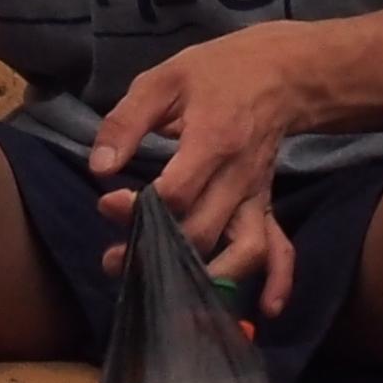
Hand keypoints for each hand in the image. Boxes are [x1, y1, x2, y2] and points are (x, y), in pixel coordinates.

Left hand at [82, 27, 325, 318]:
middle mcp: (239, 177)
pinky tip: (264, 309)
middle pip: (203, 232)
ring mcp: (257, 196)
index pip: (177, 193)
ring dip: (208, 278)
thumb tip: (99, 166)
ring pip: (243, 250)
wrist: (283, 72)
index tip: (107, 202)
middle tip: (114, 257)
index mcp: (214, 141)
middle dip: (157, 253)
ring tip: (167, 290)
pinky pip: (281, 248)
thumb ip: (127, 121)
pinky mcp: (266, 205)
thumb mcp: (165, 79)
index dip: (138, 208)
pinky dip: (277, 281)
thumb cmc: (216, 73)